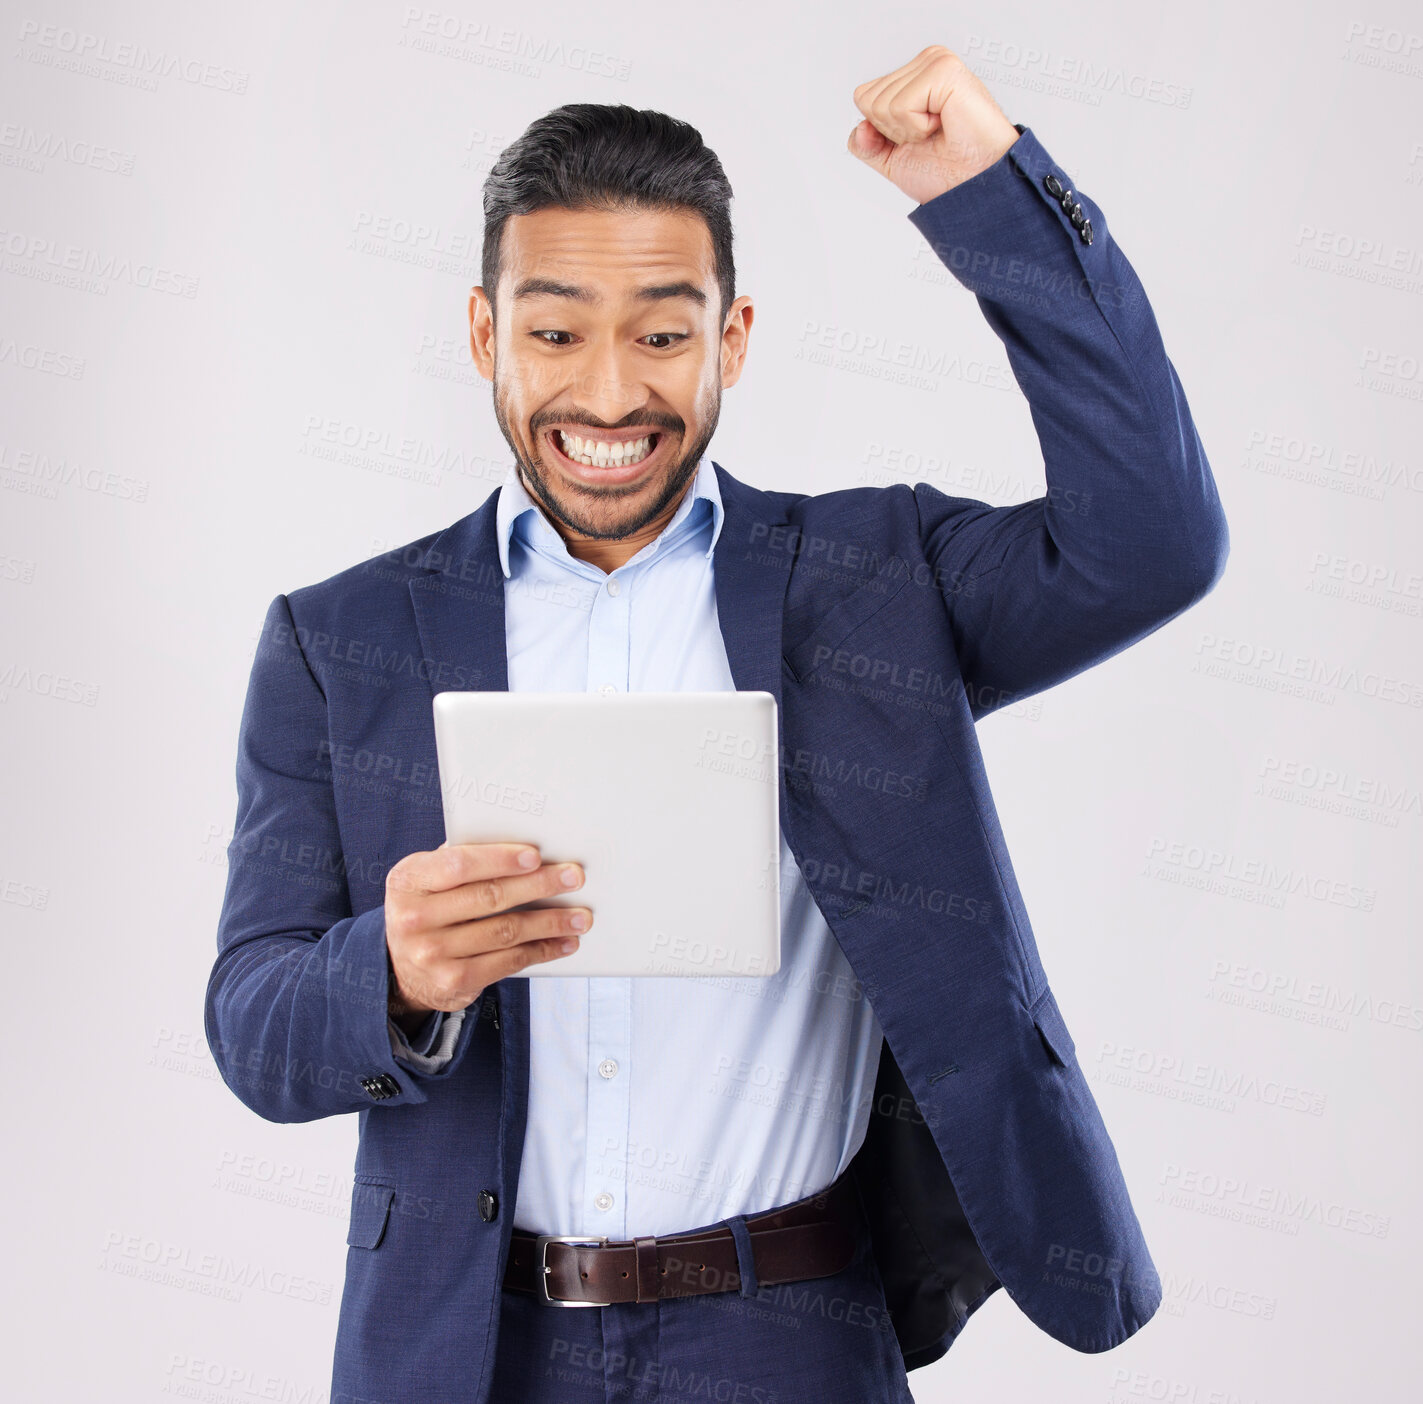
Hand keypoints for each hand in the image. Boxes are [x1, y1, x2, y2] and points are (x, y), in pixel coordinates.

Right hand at [384, 841, 592, 1016]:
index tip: (536, 856)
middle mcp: (415, 918)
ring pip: (505, 932)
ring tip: (580, 916)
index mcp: (409, 880)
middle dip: (539, 885)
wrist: (400, 967)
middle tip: (573, 878)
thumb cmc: (428, 908)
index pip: (459, 865)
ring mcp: (433, 954)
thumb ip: (463, 860)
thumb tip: (525, 849)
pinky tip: (564, 942)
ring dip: (550, 922)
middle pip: (490, 897)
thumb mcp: (429, 879)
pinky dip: (542, 950)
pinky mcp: (454, 981)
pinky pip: (509, 962)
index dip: (500, 859)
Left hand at [847, 45, 1018, 204]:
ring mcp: (935, 62)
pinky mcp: (944, 70)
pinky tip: (943, 124)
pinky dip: (918, 127)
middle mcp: (924, 63)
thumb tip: (861, 128)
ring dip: (908, 131)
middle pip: (868, 100)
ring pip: (881, 104)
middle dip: (893, 132)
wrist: (974, 187)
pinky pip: (900, 106)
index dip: (882, 131)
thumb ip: (866, 144)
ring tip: (938, 131)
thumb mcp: (892, 160)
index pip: (864, 97)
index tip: (916, 138)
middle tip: (929, 137)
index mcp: (913, 75)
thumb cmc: (946, 172)